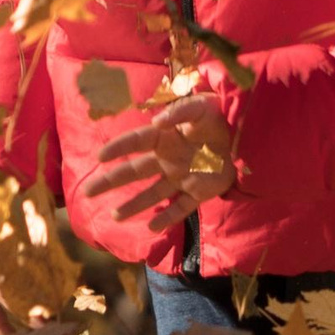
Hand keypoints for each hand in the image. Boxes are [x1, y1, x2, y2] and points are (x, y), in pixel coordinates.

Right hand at [81, 91, 235, 233]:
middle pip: (134, 171)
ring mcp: (182, 177)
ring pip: (153, 193)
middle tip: (87, 191)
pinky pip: (181, 207)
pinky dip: (168, 217)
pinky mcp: (200, 192)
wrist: (246, 134)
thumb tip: (157, 122)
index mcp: (166, 137)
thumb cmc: (219, 116)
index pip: (136, 142)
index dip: (118, 148)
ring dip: (134, 205)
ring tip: (114, 216)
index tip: (100, 157)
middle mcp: (168, 159)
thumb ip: (180, 111)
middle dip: (110, 181)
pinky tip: (152, 227)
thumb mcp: (202, 106)